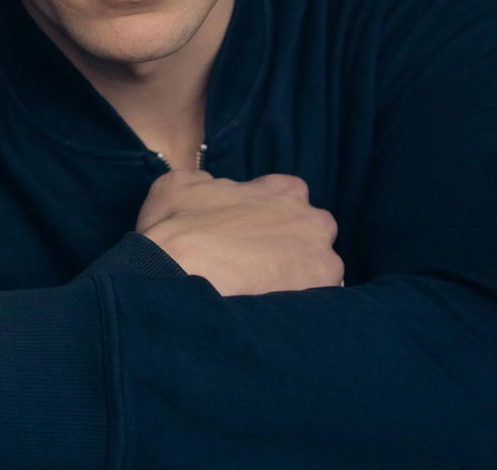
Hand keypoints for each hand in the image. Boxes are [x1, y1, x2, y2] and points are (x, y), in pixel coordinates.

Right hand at [136, 170, 342, 295]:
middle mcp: (312, 222)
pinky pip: (314, 309)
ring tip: (257, 295)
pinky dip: (294, 312)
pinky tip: (263, 315)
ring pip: (316, 273)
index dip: (270, 212)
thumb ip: (206, 182)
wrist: (177, 282)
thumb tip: (210, 188)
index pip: (292, 195)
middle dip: (289, 246)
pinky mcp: (319, 303)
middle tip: (253, 265)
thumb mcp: (178, 186)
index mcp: (285, 191)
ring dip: (294, 282)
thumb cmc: (174, 230)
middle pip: (310, 235)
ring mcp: (322, 263)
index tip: (249, 230)